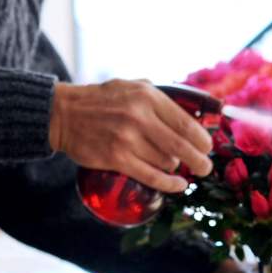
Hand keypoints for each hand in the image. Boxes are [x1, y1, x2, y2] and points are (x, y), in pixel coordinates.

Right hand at [48, 79, 212, 193]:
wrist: (63, 113)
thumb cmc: (103, 100)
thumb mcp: (134, 87)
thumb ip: (161, 99)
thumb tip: (193, 114)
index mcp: (148, 97)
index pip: (185, 123)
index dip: (202, 139)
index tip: (208, 147)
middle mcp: (139, 117)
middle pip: (181, 146)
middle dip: (199, 160)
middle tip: (205, 167)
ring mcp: (127, 139)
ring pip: (166, 161)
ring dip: (175, 167)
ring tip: (175, 166)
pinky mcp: (116, 159)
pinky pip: (151, 176)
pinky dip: (168, 183)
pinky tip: (178, 185)